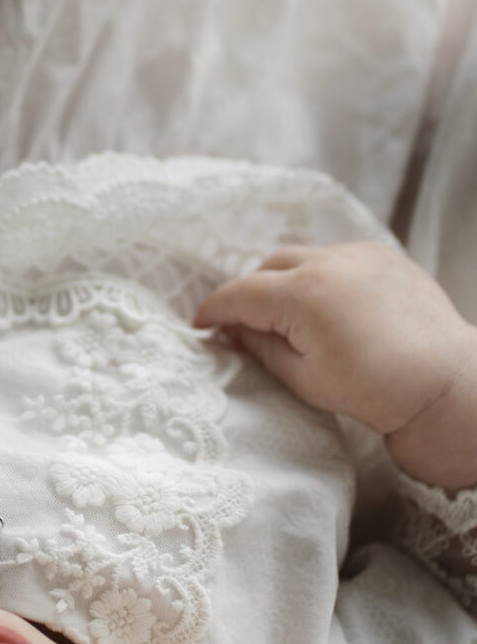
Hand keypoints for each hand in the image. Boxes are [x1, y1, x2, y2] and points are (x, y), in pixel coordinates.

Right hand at [193, 242, 476, 488]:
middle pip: (268, 267)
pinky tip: (327, 306)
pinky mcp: (384, 255)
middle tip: (245, 326)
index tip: (199, 325)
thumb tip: (231, 331)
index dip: (213, 310)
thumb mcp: (302, 377)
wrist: (445, 385)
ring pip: (301, 258)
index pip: (239, 293)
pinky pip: (335, 257)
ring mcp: (360, 254)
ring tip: (289, 315)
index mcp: (303, 294)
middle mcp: (329, 262)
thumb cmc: (373, 390)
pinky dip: (319, 276)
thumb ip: (259, 347)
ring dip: (285, 281)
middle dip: (250, 293)